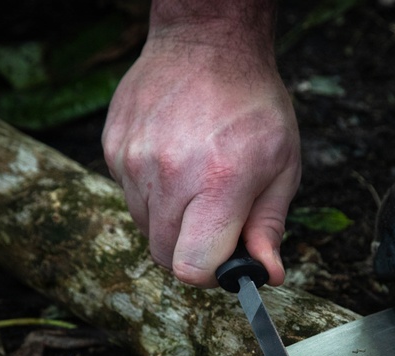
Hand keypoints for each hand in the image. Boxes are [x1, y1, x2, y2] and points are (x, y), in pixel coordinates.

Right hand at [102, 27, 299, 287]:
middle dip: (190, 248)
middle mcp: (169, 174)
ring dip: (170, 219)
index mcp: (218, 183)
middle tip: (213, 217)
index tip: (224, 258)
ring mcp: (134, 160)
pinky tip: (173, 158)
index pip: (191, 267)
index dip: (209, 272)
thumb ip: (268, 226)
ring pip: (145, 226)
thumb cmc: (252, 105)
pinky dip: (151, 190)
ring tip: (194, 178)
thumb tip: (265, 274)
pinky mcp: (113, 147)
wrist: (206, 43)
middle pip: (164, 255)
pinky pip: (129, 194)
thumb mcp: (281, 166)